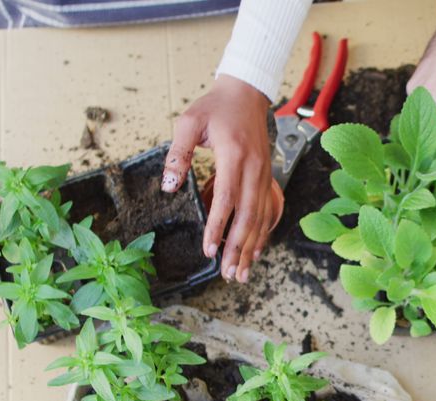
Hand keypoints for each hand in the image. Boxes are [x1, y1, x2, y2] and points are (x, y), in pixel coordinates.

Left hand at [163, 75, 282, 282]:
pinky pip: (266, 210)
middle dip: (238, 247)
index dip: (218, 227)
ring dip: (251, 246)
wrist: (247, 93)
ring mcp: (263, 174)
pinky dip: (262, 233)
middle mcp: (254, 168)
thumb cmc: (216, 106)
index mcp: (234, 155)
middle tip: (228, 272)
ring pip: (260, 217)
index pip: (227, 198)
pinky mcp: (266, 177)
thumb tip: (169, 185)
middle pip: (248, 215)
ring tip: (241, 271)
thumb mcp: (189, 122)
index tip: (209, 249)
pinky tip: (256, 251)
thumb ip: (178, 153)